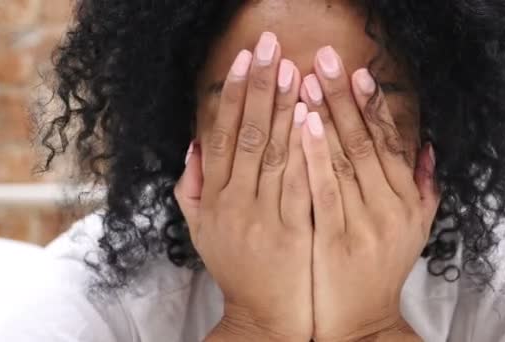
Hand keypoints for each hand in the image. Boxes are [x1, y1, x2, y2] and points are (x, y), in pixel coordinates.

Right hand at [174, 32, 312, 340]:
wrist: (265, 318)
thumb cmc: (237, 268)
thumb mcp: (202, 230)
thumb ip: (192, 188)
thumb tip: (194, 144)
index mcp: (211, 200)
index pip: (221, 136)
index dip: (233, 96)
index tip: (245, 61)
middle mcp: (233, 205)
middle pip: (245, 136)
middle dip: (259, 88)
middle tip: (270, 49)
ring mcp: (262, 219)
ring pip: (272, 154)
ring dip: (284, 109)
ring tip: (296, 71)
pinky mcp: (292, 233)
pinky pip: (298, 185)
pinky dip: (304, 151)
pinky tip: (311, 119)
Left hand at [299, 46, 439, 340]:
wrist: (361, 322)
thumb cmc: (382, 270)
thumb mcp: (415, 229)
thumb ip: (425, 187)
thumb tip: (428, 145)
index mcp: (407, 201)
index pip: (389, 144)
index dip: (374, 106)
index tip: (360, 74)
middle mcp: (390, 208)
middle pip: (365, 143)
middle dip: (345, 99)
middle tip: (326, 62)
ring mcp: (364, 224)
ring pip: (345, 161)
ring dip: (326, 118)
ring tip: (308, 83)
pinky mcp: (335, 240)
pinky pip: (324, 192)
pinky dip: (315, 157)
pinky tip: (302, 128)